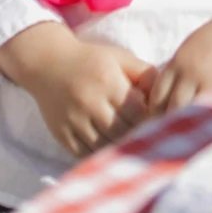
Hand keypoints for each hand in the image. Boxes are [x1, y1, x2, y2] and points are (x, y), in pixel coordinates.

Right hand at [0, 24, 155, 155]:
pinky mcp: (61, 134)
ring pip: (104, 146)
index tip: (157, 123)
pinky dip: (99, 154)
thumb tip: (163, 93)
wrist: (47, 64)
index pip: (137, 112)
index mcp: (107, 82)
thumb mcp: (118, 58)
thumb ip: (143, 73)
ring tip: (131, 146)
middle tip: (148, 139)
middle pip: (122, 131)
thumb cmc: (90, 60)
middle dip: (137, 135)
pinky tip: (109, 150)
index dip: (149, 120)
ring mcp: (73, 121)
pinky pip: (84, 153)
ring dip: (119, 148)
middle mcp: (89, 103)